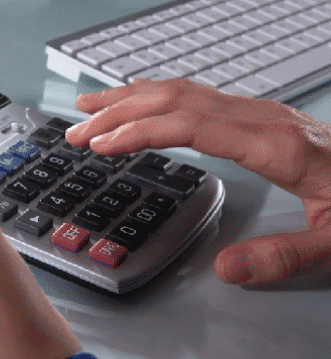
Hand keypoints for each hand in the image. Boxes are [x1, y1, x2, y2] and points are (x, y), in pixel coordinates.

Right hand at [66, 77, 330, 285]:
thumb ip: (284, 255)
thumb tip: (226, 268)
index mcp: (275, 144)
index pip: (189, 125)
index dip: (138, 131)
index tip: (99, 144)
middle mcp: (264, 118)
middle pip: (177, 100)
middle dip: (120, 112)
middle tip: (74, 130)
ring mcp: (263, 112)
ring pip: (185, 90)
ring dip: (132, 97)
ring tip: (89, 107)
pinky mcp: (263, 117)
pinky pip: (199, 94)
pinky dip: (158, 94)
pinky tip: (142, 100)